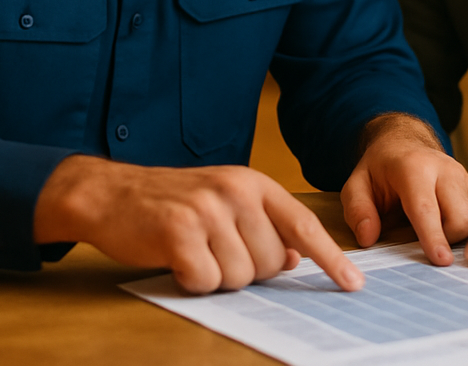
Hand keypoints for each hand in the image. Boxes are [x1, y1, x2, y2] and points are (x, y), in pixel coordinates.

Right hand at [34, 156, 363, 293]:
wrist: (113, 193)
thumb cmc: (174, 202)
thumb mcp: (225, 201)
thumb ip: (261, 223)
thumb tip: (294, 257)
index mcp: (253, 183)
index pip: (302, 224)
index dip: (330, 258)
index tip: (353, 283)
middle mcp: (236, 191)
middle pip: (270, 263)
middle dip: (246, 270)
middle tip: (215, 249)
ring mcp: (208, 209)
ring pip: (240, 277)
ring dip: (216, 276)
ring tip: (194, 249)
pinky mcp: (179, 231)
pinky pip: (205, 282)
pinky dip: (191, 280)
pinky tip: (176, 257)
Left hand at [341, 114, 467, 265]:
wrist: (403, 143)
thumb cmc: (379, 169)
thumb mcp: (356, 185)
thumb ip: (358, 210)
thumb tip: (368, 238)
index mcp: (413, 167)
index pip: (426, 208)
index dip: (434, 237)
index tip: (441, 261)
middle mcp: (445, 169)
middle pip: (462, 218)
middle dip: (450, 243)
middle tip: (430, 254)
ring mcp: (463, 176)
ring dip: (465, 242)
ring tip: (444, 250)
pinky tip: (460, 246)